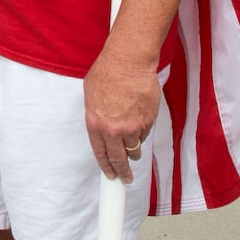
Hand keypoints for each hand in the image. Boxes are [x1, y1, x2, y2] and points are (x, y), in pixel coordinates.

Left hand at [83, 44, 159, 182]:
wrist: (129, 62)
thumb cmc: (107, 73)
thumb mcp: (90, 95)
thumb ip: (95, 115)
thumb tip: (100, 126)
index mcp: (95, 123)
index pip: (100, 153)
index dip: (106, 167)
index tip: (110, 175)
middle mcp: (113, 129)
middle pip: (119, 158)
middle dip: (123, 171)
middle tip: (126, 178)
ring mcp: (133, 126)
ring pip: (134, 148)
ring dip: (134, 151)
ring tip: (133, 151)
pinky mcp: (148, 121)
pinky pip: (145, 134)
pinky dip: (142, 133)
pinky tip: (139, 124)